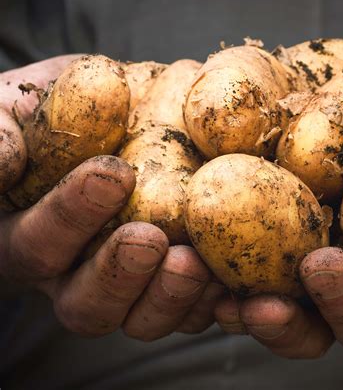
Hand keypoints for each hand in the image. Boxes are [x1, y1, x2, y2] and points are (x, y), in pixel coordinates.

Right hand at [0, 57, 223, 338]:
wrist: (108, 118)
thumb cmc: (55, 116)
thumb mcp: (16, 110)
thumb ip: (2, 132)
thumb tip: (4, 162)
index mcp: (32, 235)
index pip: (40, 243)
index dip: (71, 216)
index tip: (112, 173)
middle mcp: (77, 272)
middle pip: (89, 304)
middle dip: (120, 276)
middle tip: (149, 239)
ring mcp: (131, 280)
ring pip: (143, 317)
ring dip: (173, 296)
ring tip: (197, 263)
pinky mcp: (173, 276)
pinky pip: (194, 306)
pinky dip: (216, 300)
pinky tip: (234, 281)